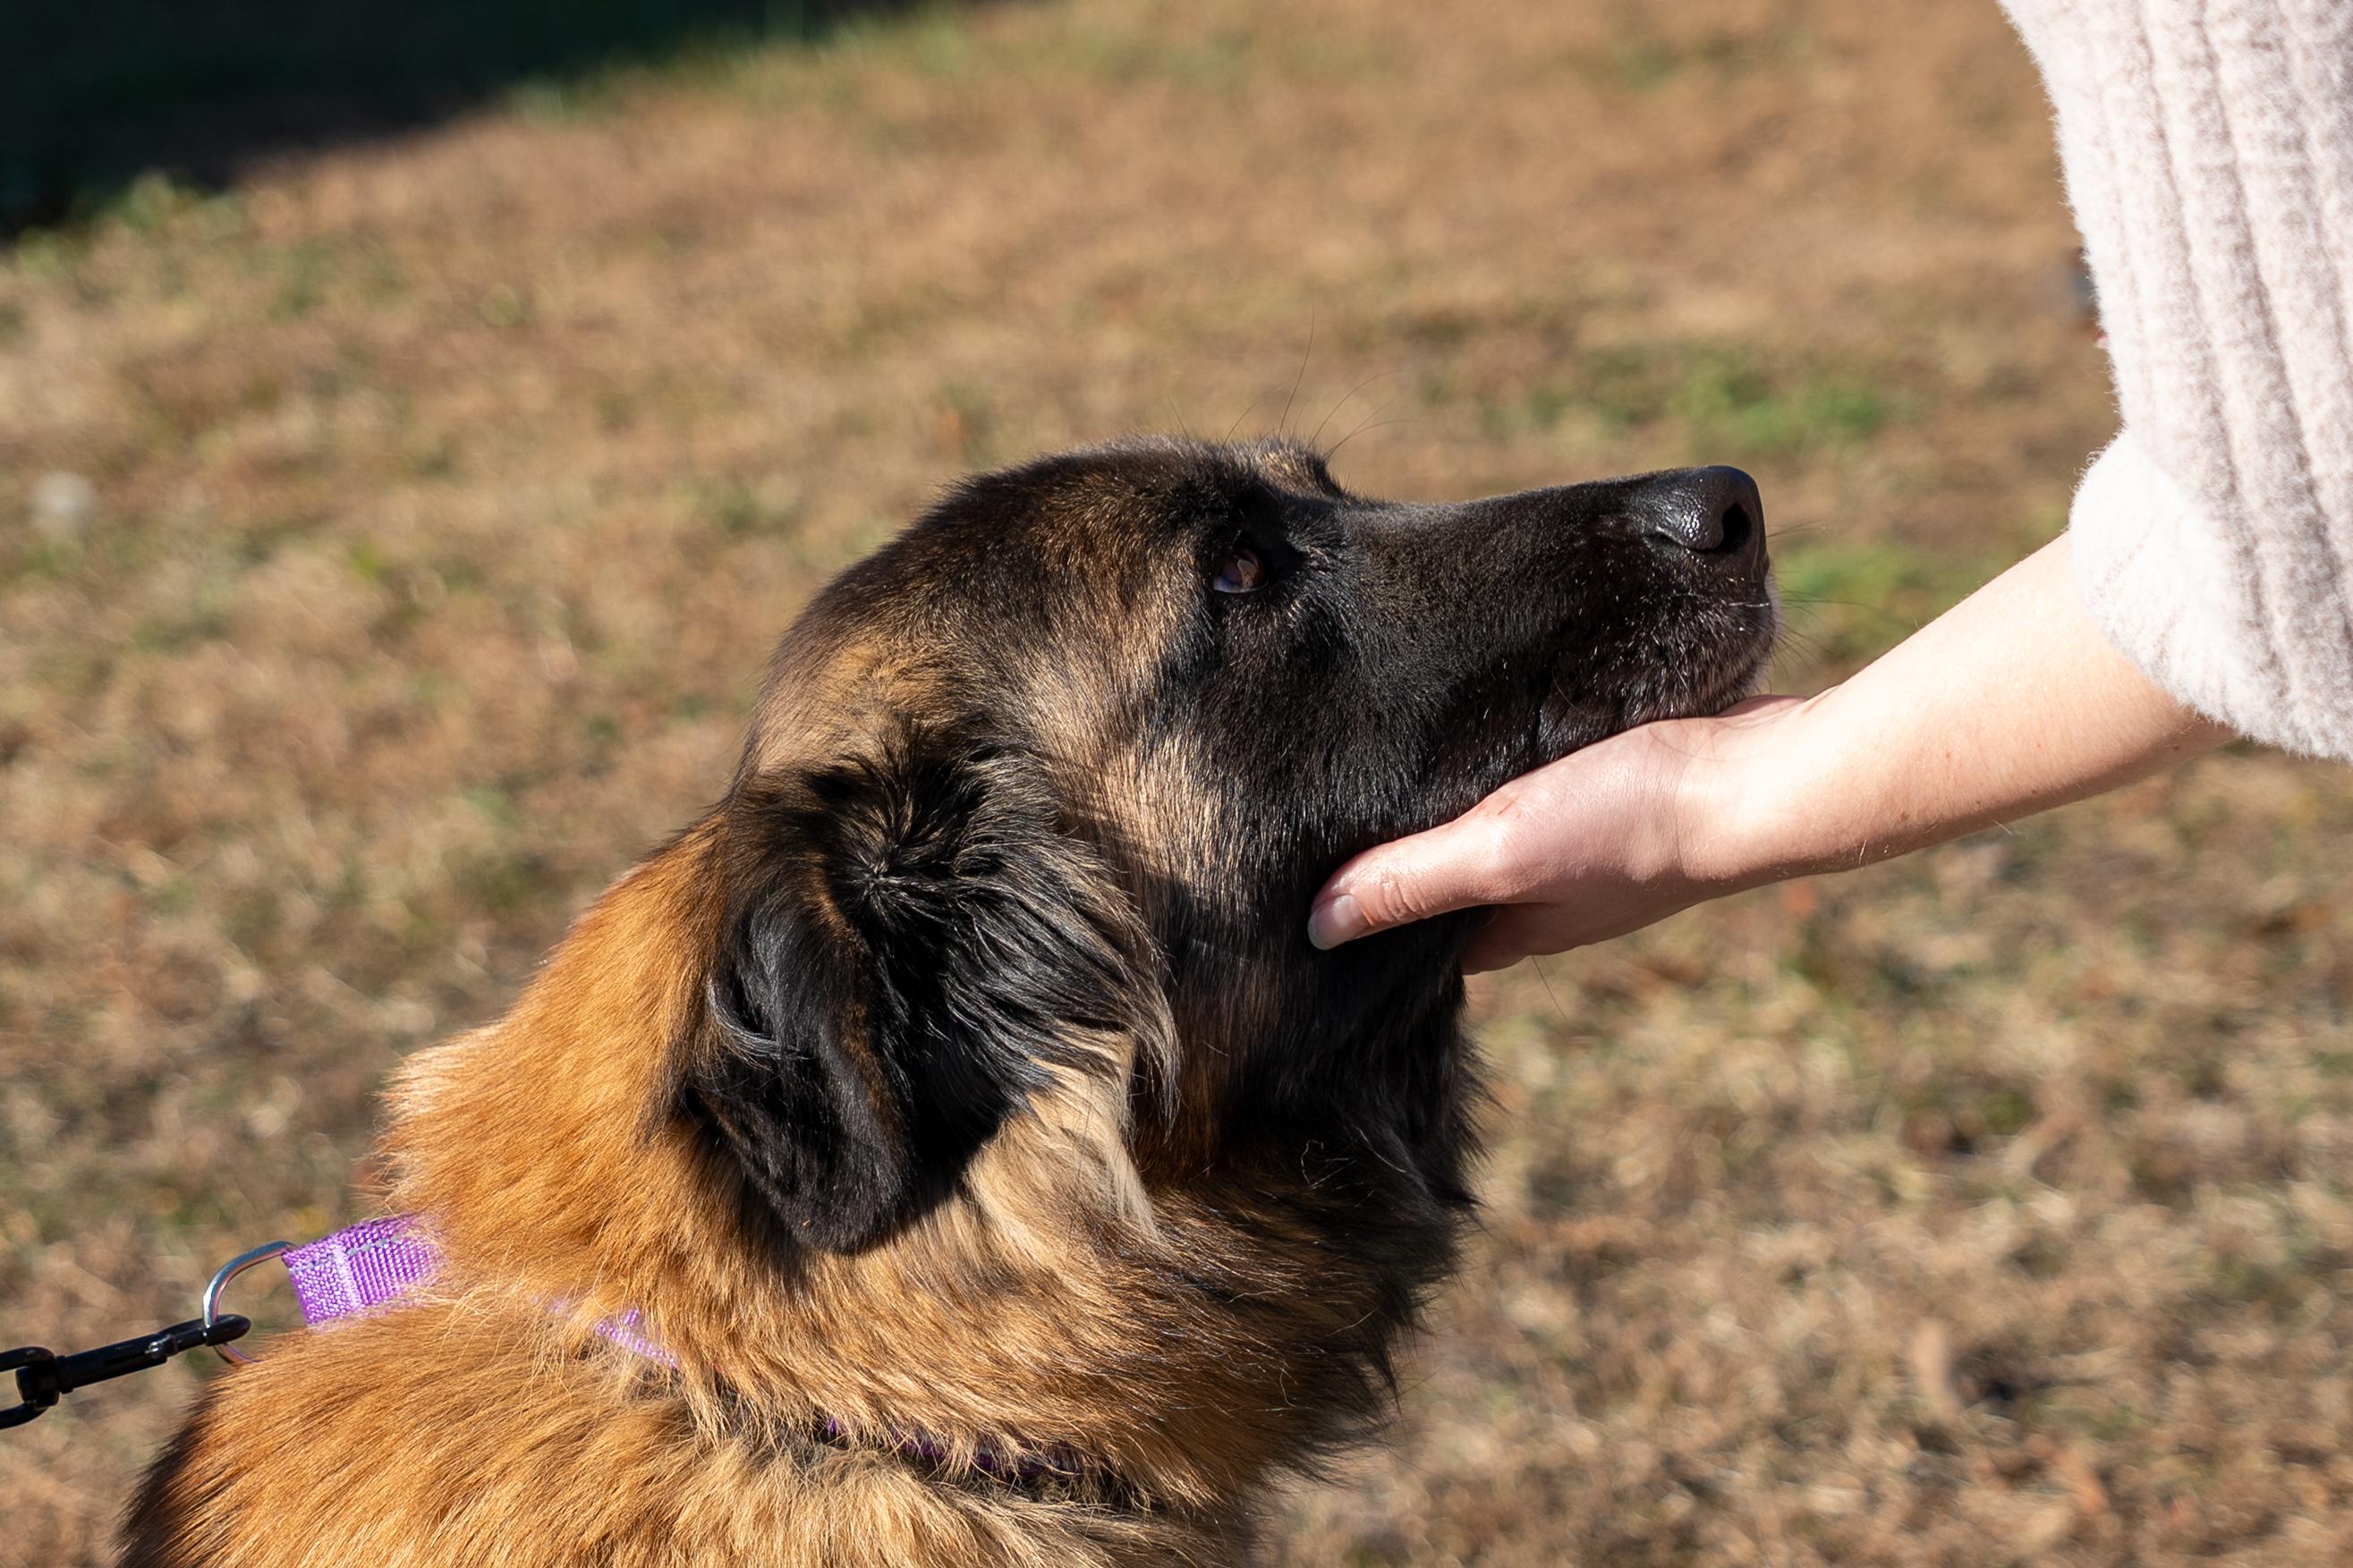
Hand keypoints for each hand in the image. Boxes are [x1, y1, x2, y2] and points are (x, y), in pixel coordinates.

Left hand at [1307, 697, 1805, 970]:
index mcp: (1507, 932)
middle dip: (1394, 856)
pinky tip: (1474, 724)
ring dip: (1448, 807)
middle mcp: (1542, 901)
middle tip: (1317, 805)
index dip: (1358, 914)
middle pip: (1446, 885)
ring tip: (1375, 757)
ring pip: (1491, 836)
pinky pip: (1538, 789)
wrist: (1766, 776)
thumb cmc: (1635, 822)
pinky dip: (1501, 770)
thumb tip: (1314, 928)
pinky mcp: (1615, 795)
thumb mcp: (1502, 850)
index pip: (1409, 941)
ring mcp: (1584, 851)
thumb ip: (1410, 883)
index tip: (1294, 877)